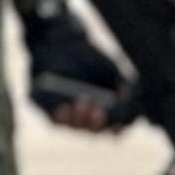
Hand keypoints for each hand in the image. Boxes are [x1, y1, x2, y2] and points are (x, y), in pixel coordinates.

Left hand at [22, 5, 131, 134]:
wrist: (61, 43)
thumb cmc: (89, 59)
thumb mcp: (111, 70)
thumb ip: (124, 86)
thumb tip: (126, 102)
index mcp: (106, 111)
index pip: (114, 128)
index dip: (118, 129)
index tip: (118, 124)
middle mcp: (86, 118)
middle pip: (94, 130)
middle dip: (97, 122)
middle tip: (98, 110)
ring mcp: (67, 115)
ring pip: (74, 126)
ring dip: (80, 118)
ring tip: (82, 100)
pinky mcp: (47, 109)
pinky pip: (54, 120)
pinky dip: (60, 116)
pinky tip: (65, 106)